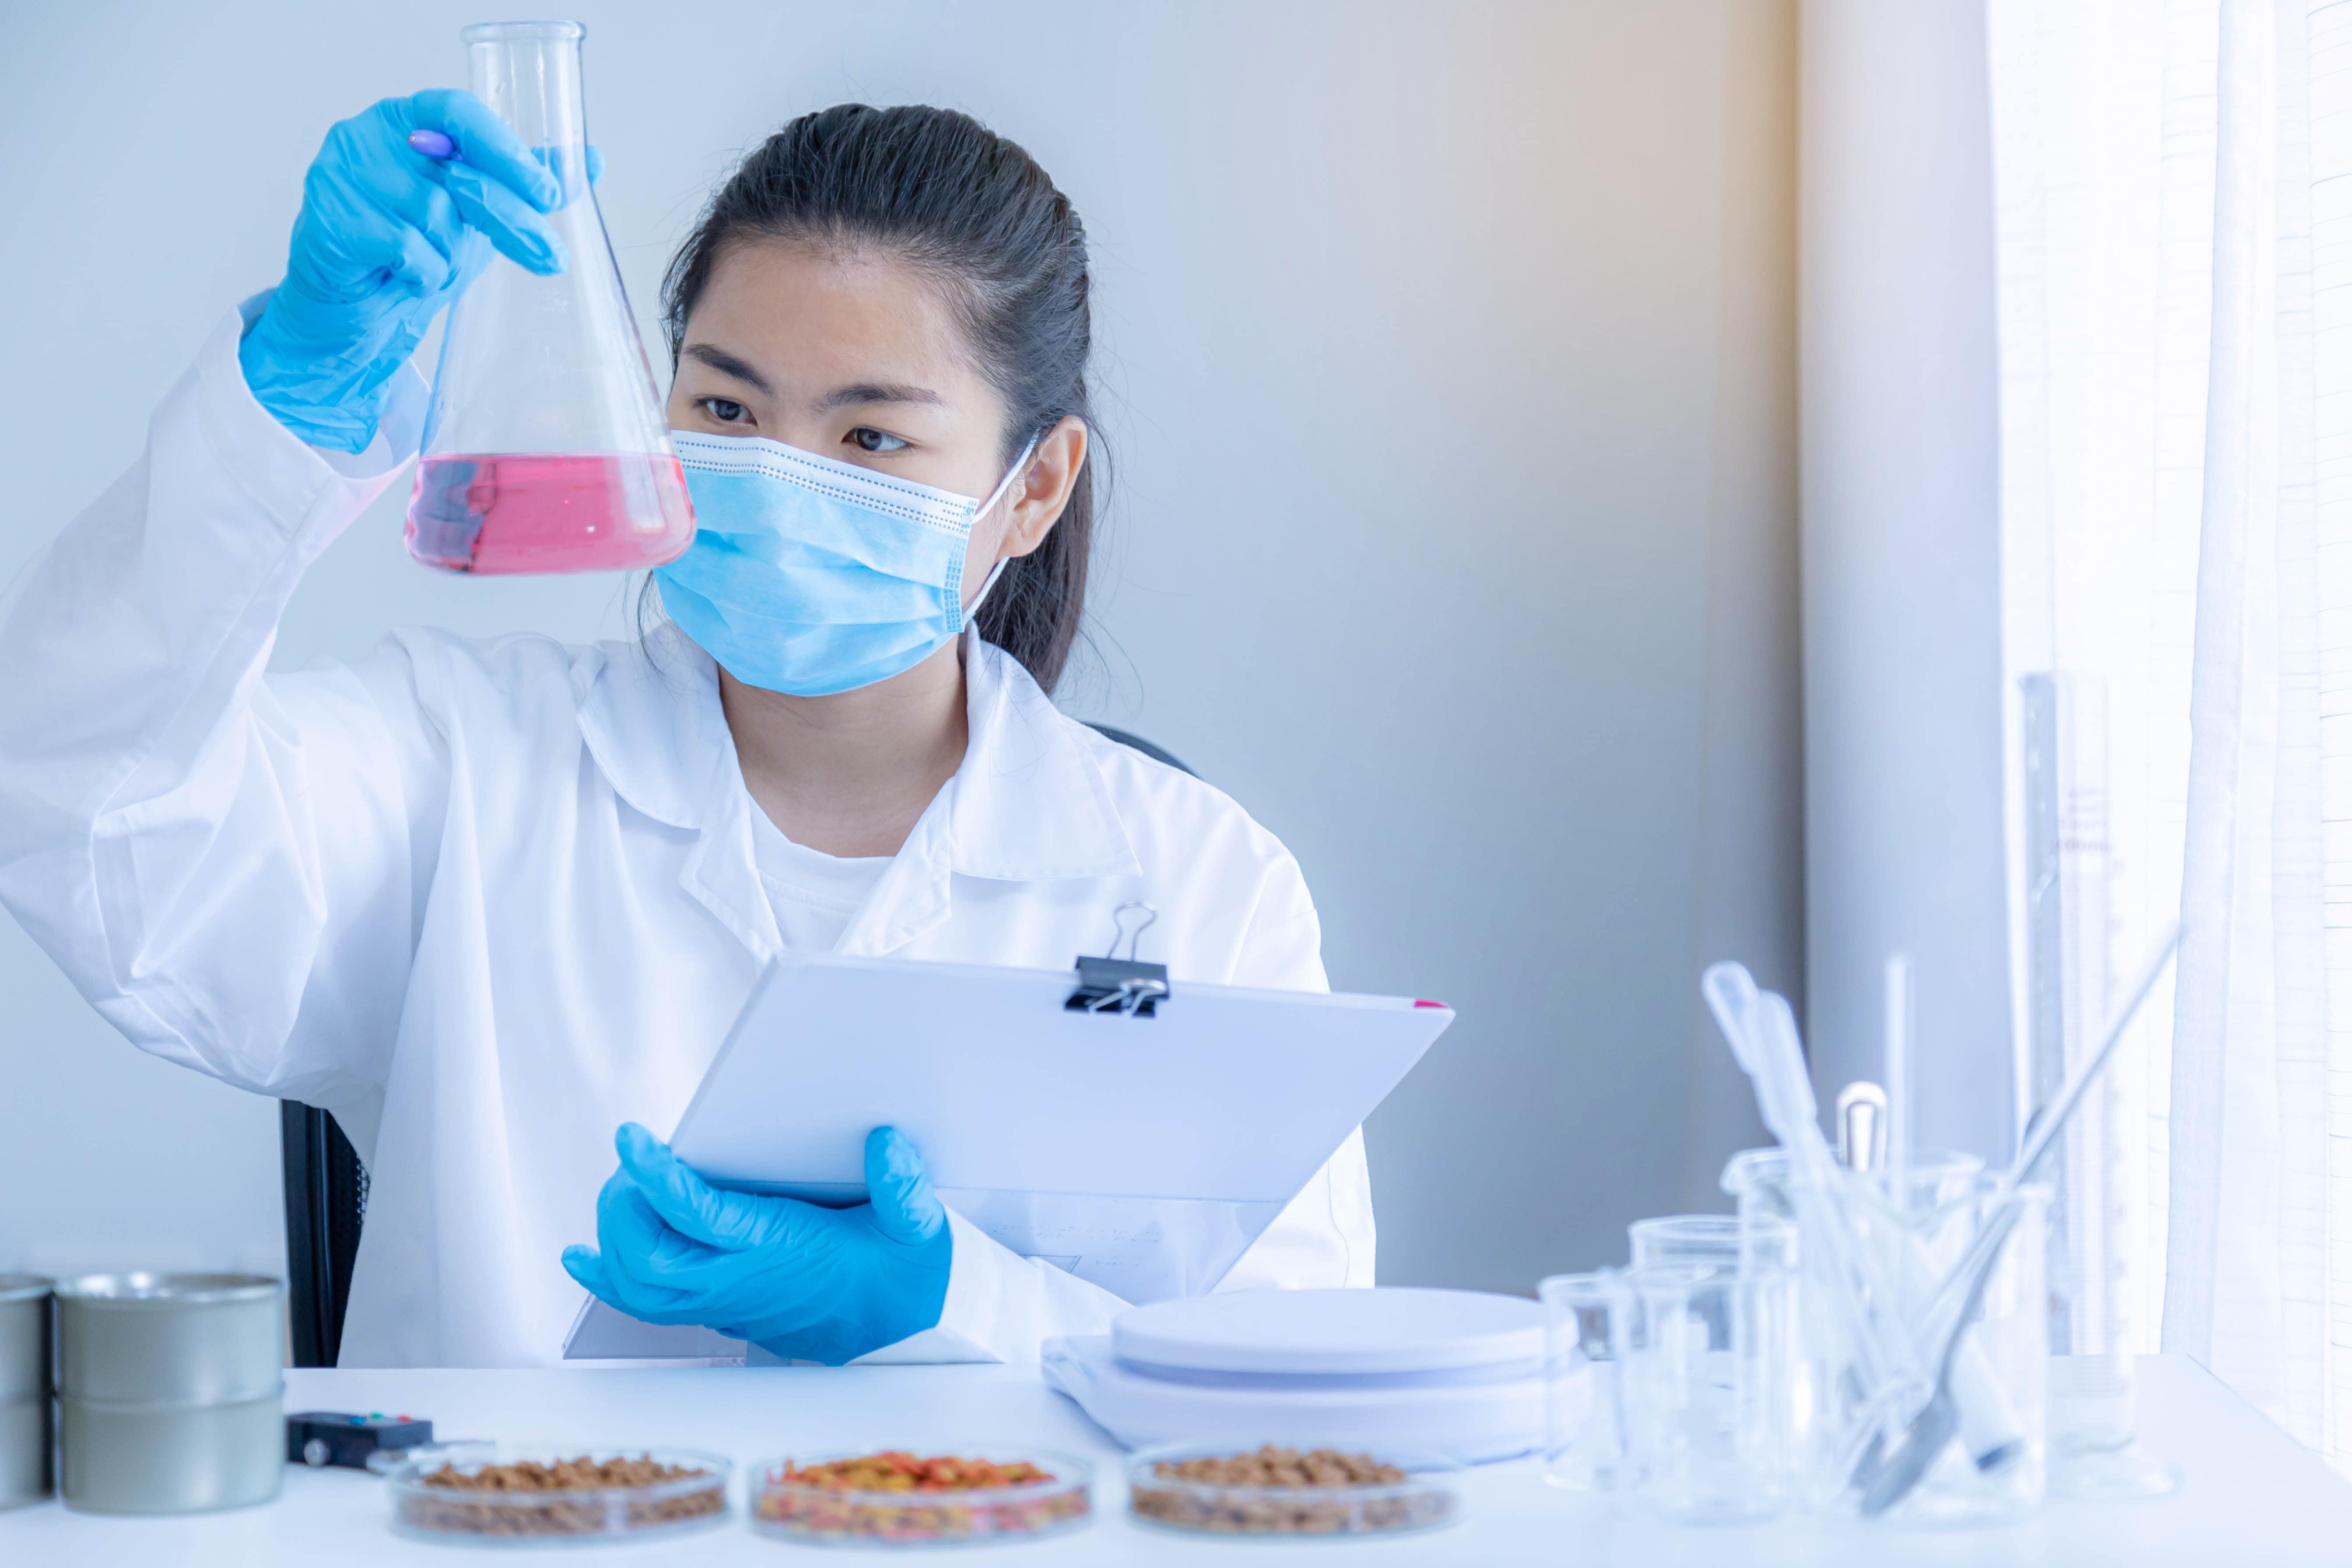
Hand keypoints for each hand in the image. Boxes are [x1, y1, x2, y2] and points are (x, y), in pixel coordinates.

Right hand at [238, 90, 566, 452]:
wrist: (355, 309)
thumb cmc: (412, 248)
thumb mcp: (476, 212)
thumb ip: (525, 183)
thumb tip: (592, 159)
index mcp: (405, 118)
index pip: (459, 112)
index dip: (507, 150)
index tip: (550, 192)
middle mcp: (367, 135)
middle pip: (459, 172)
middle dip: (513, 220)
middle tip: (551, 258)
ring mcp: (340, 174)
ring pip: (433, 214)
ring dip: (450, 253)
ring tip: (433, 263)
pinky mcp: (329, 219)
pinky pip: (406, 248)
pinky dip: (422, 273)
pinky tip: (407, 276)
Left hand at [561, 1123, 952, 1365]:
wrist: (907, 1327)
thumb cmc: (904, 1274)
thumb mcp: (916, 1228)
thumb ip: (905, 1189)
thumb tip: (885, 1142)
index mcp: (779, 1250)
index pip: (698, 1215)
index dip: (658, 1177)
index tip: (631, 1138)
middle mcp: (739, 1280)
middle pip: (647, 1255)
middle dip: (623, 1204)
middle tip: (632, 1159)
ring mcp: (724, 1300)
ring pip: (638, 1283)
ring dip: (614, 1236)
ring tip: (620, 1189)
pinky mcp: (720, 1308)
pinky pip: (646, 1302)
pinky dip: (608, 1278)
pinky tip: (584, 1255)